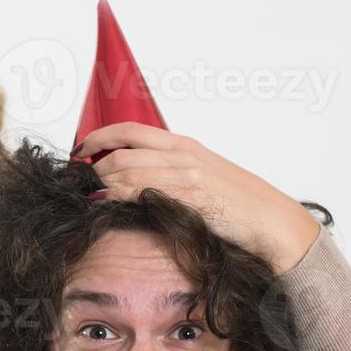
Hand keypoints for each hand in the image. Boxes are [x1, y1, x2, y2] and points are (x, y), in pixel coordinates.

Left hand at [75, 122, 323, 274]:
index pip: (130, 131)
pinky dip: (118, 198)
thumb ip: (172, 172)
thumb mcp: (204, 176)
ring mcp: (186, 175)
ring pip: (126, 172)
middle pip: (121, 154)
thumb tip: (137, 179)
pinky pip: (142, 192)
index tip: (81, 150)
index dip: (99, 138)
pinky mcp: (189, 197)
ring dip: (101, 186)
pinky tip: (108, 206)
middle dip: (94, 169)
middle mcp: (182, 155)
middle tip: (83, 185)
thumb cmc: (239, 203)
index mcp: (184, 145)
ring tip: (91, 197)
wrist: (270, 219)